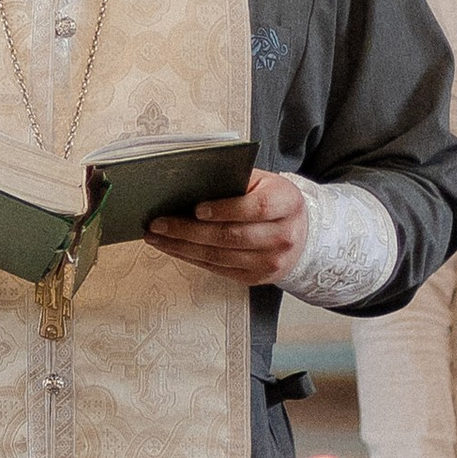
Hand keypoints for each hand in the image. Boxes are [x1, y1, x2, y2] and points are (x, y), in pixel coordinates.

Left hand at [145, 167, 305, 285]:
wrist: (300, 234)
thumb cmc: (273, 201)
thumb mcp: (263, 182)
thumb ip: (234, 179)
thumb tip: (188, 182)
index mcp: (287, 203)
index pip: (257, 208)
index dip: (226, 209)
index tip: (197, 209)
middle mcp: (283, 236)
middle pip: (231, 236)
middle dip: (188, 230)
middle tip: (159, 223)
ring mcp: (270, 261)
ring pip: (219, 256)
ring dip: (182, 247)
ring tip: (156, 236)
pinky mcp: (255, 278)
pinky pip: (217, 269)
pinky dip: (190, 258)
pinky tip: (172, 247)